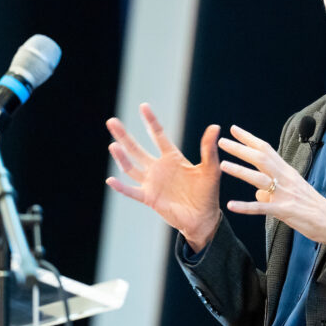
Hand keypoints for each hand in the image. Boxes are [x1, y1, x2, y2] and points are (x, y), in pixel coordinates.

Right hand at [105, 103, 221, 251]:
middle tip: (112, 121)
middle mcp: (158, 168)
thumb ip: (208, 149)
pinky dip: (121, 186)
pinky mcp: (149, 198)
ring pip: (131, 167)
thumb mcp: (210, 169)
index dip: (150, 121)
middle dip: (124, 135)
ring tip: (113, 145)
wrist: (203, 218)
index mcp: (172, 158)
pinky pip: (132, 191)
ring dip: (121, 157)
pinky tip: (111, 180)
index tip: (143, 106)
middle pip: (137, 149)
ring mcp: (152, 183)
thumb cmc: (208, 193)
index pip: (158, 135)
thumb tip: (215, 126)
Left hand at [218, 125, 325, 248]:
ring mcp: (285, 194)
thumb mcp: (293, 193)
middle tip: (222, 142)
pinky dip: (245, 207)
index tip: (234, 129)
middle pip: (260, 158)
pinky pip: (261, 208)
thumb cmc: (313, 207)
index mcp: (287, 171)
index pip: (266, 150)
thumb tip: (257, 194)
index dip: (249, 139)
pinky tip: (231, 205)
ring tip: (222, 165)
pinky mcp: (285, 211)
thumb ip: (273, 190)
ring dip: (240, 171)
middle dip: (240, 149)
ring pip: (259, 179)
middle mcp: (286, 178)